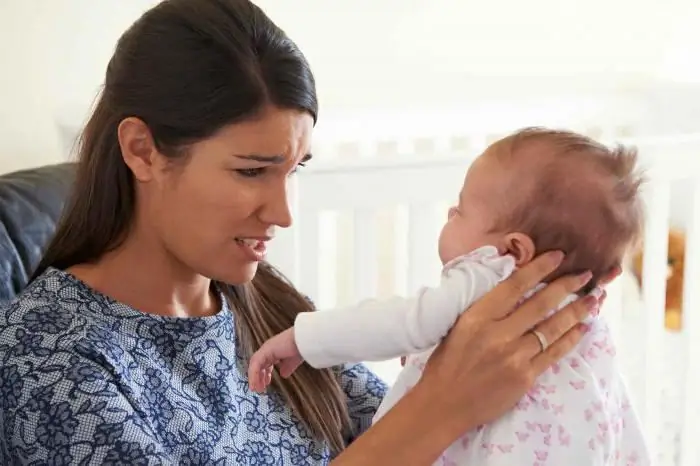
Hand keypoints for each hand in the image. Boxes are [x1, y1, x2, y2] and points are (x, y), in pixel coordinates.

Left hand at [247, 328, 302, 392]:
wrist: (305, 340)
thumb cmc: (302, 348)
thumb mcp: (293, 361)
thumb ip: (287, 368)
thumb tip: (283, 375)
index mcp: (275, 350)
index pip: (264, 363)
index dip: (264, 374)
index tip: (265, 384)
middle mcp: (269, 348)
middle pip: (257, 364)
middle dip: (258, 377)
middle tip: (259, 389)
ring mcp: (266, 348)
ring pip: (254, 364)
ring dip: (254, 378)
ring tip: (256, 389)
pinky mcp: (265, 350)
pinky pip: (256, 364)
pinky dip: (254, 375)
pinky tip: (256, 384)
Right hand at [415, 251, 603, 431]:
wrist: (444, 403)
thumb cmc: (447, 362)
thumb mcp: (459, 326)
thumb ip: (485, 308)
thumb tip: (512, 287)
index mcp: (478, 317)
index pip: (514, 285)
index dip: (538, 268)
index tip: (557, 256)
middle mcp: (498, 334)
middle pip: (540, 304)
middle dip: (567, 286)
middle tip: (586, 274)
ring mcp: (513, 357)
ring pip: (553, 328)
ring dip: (577, 311)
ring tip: (594, 299)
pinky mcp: (524, 377)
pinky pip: (554, 353)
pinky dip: (571, 338)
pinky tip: (583, 328)